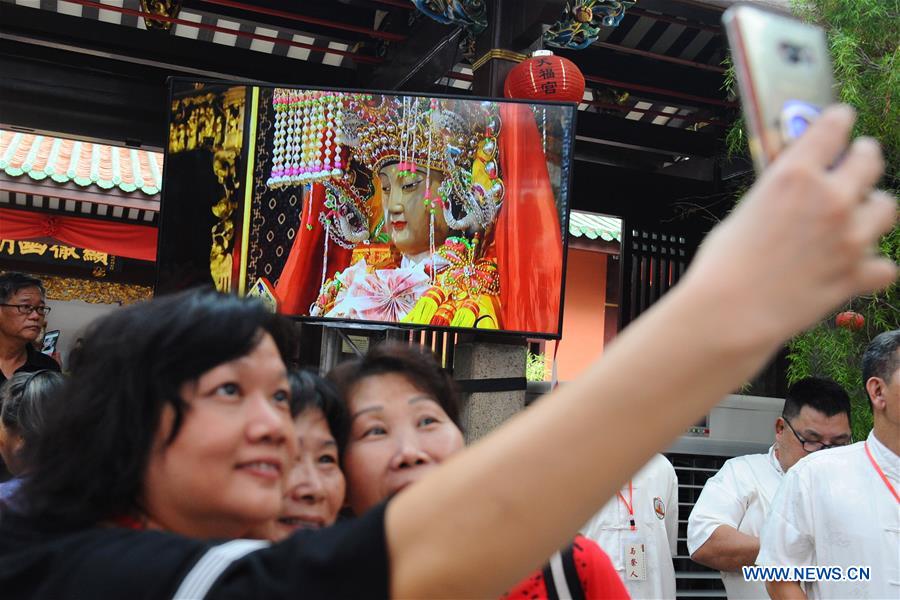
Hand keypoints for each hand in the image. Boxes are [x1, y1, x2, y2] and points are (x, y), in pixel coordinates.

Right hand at [686, 105, 895, 348]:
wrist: (731, 313)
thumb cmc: (723, 266)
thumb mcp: (745, 211)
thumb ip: (779, 194)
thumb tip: (796, 191)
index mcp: (794, 175)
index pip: (833, 127)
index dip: (839, 119)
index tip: (841, 119)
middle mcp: (830, 199)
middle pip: (870, 160)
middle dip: (864, 156)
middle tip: (860, 158)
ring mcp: (850, 237)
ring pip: (886, 207)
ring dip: (873, 208)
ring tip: (858, 216)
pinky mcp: (857, 274)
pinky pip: (884, 265)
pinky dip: (872, 266)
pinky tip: (857, 266)